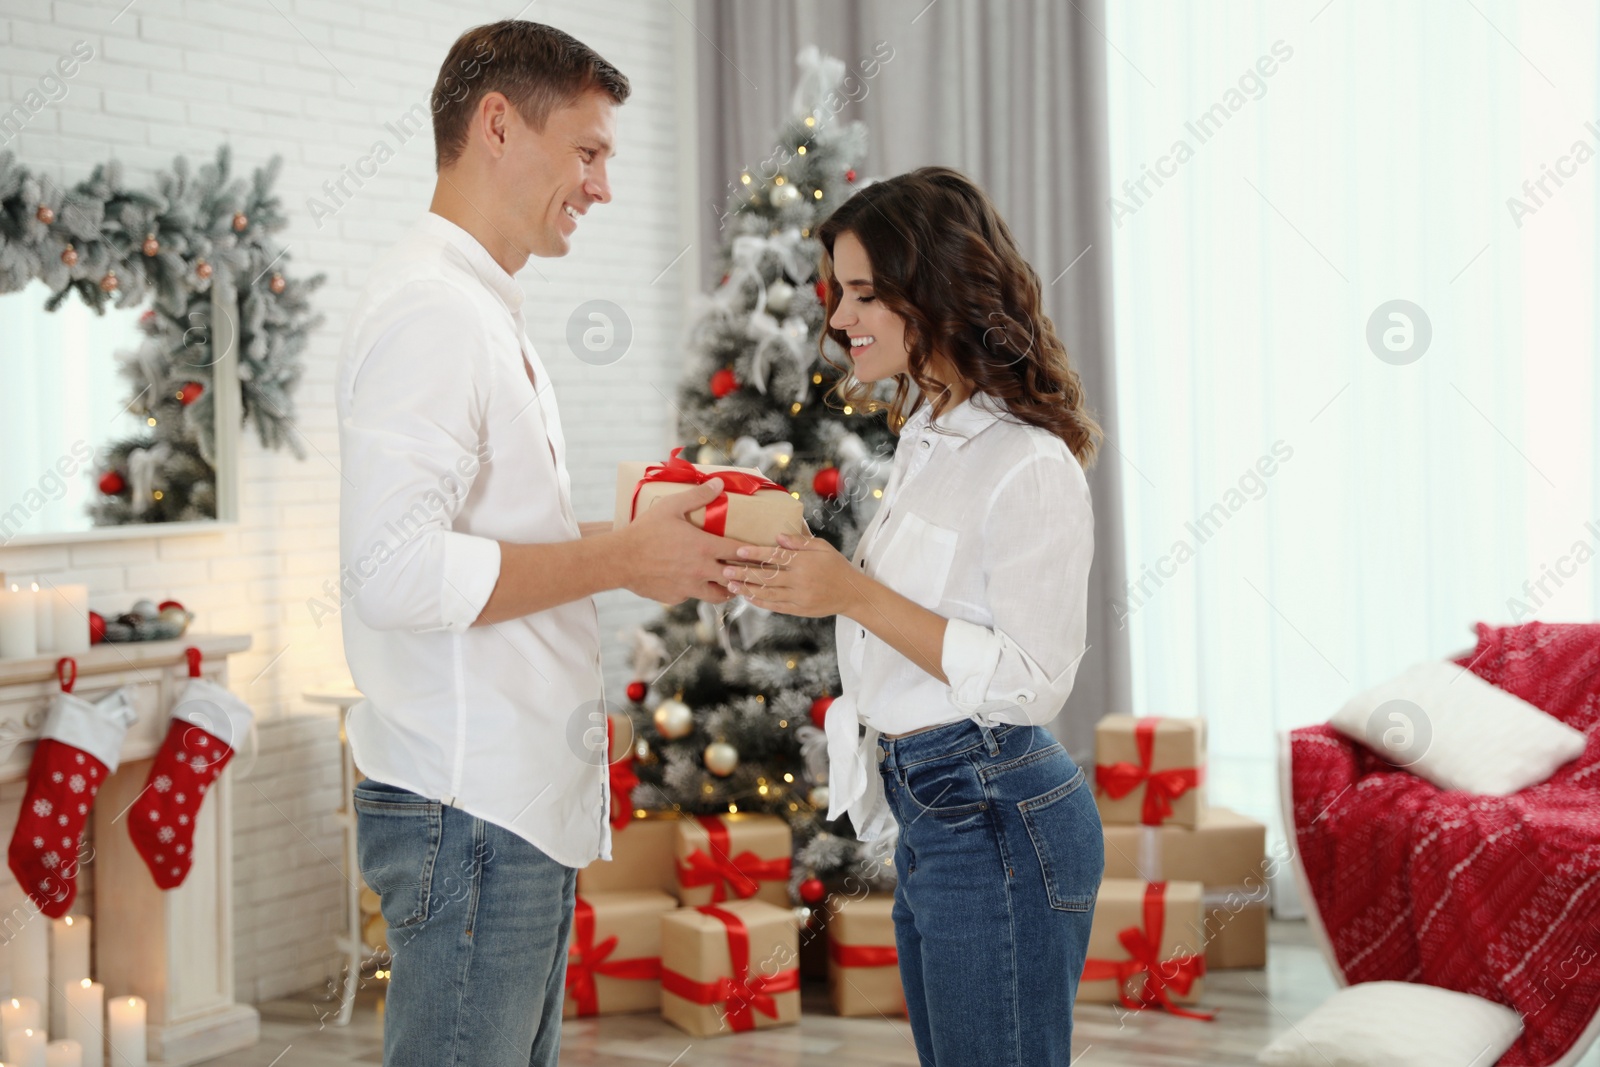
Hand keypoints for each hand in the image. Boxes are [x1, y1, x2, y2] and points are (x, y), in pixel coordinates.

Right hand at [619, 479, 756, 605]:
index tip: (760, 553)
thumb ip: (697, 496)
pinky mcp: (676, 598)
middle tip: (748, 570)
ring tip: (727, 583)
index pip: (740, 553)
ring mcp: (689, 588)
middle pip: (735, 579)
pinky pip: (692, 597)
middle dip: (744, 575)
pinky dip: (695, 591)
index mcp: (705, 548)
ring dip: (725, 589)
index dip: (753, 553)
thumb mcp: (671, 507)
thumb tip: (718, 483)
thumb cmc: (645, 531)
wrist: (620, 560)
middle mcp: (701, 571)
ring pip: (717, 595)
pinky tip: (691, 582)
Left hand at [721, 532, 862, 617]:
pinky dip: (760, 602)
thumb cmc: (836, 566)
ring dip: (747, 589)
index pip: (776, 556)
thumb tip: (779, 536)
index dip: (756, 553)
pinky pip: (775, 606)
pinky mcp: (799, 609)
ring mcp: (799, 596)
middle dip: (744, 573)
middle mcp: (800, 580)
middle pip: (767, 576)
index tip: (739, 551)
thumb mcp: (822, 547)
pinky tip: (748, 597)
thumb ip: (800, 542)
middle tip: (725, 570)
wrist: (851, 593)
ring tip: (731, 585)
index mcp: (805, 562)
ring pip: (768, 593)